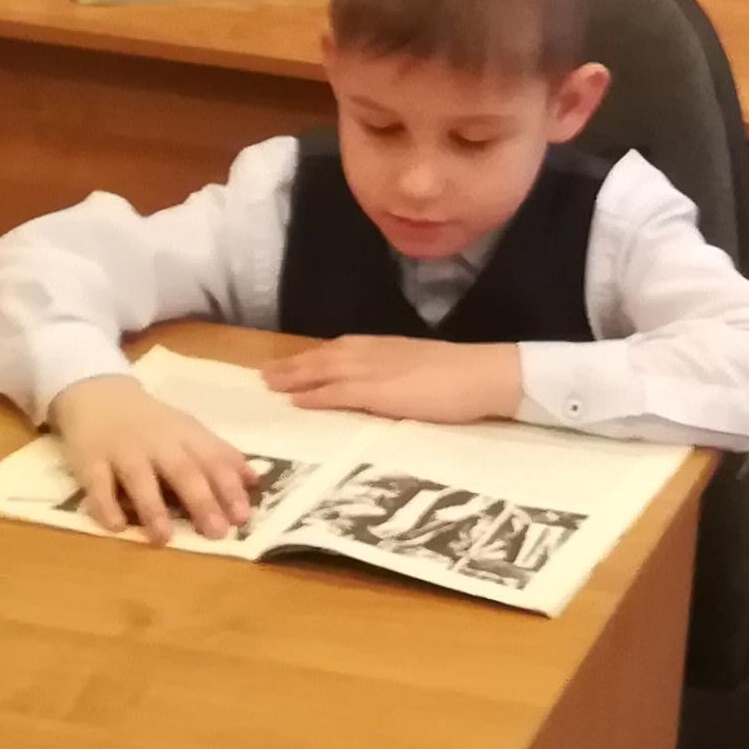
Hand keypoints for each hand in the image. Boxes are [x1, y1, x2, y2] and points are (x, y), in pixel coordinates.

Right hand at [46, 373, 253, 540]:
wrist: (99, 396)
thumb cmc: (152, 423)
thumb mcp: (188, 431)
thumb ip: (219, 455)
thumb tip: (255, 481)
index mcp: (185, 435)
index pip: (212, 460)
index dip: (228, 487)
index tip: (243, 516)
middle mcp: (157, 443)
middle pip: (182, 471)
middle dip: (201, 501)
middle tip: (217, 533)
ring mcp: (122, 451)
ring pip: (139, 479)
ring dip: (153, 508)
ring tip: (164, 538)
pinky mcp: (89, 461)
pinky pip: (97, 485)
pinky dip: (105, 505)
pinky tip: (117, 527)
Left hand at [264, 335, 524, 424]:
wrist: (484, 374)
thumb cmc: (462, 374)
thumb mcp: (423, 366)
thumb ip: (399, 372)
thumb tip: (386, 384)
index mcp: (386, 346)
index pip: (340, 349)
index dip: (313, 357)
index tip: (291, 363)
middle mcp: (374, 352)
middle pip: (324, 356)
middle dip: (294, 365)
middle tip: (264, 374)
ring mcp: (375, 370)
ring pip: (324, 371)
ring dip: (294, 377)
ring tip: (270, 384)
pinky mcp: (379, 391)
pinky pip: (339, 392)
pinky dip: (316, 395)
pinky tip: (297, 402)